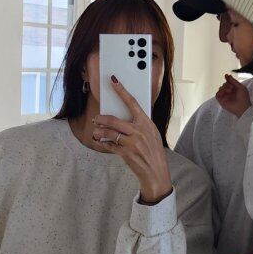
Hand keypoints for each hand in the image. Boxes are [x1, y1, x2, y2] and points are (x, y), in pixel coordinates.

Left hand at [92, 77, 172, 204]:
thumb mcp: (152, 134)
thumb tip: (125, 116)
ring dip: (99, 131)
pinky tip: (101, 142)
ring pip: (109, 133)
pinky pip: (110, 145)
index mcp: (146, 123)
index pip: (132, 102)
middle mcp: (139, 131)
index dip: (122, 91)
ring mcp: (132, 143)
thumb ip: (140, 124)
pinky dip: (104, 143)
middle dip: (101, 118)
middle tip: (96, 118)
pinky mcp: (126, 153)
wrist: (156, 171)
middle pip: (114, 120)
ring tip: (96, 131)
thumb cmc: (154, 151)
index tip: (114, 81)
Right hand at [216, 75, 251, 117]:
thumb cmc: (244, 97)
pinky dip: (220, 92)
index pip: (229, 82)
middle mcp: (229, 92)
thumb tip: (228, 75)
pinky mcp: (221, 101)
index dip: (227, 79)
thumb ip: (233, 81)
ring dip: (224, 88)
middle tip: (231, 87)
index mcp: (234, 89)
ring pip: (220, 88)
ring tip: (229, 90)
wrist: (242, 107)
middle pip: (224, 84)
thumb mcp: (240, 87)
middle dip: (227, 84)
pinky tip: (224, 92)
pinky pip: (217, 94)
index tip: (226, 76)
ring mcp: (225, 96)